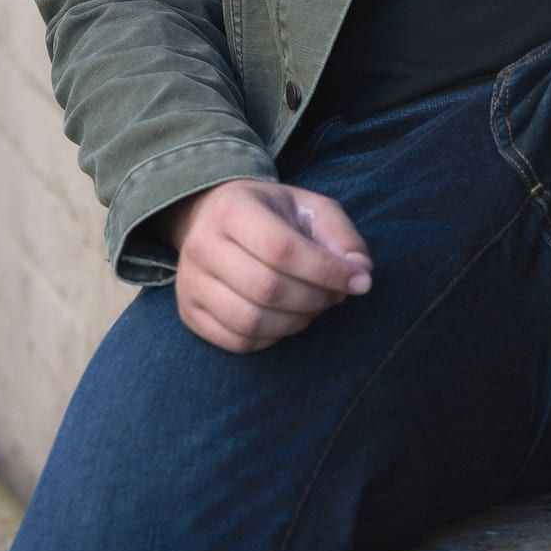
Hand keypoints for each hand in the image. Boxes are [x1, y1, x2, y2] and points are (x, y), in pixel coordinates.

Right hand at [169, 179, 373, 352]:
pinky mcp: (189, 313)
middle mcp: (202, 244)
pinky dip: (272, 339)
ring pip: (250, 321)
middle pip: (267, 288)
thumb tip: (361, 274)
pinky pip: (237, 342)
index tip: (358, 281)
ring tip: (312, 307)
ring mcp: (190, 282)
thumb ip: (341, 236)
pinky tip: (285, 319)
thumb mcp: (309, 208)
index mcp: (232, 208)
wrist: (213, 218)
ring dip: (296, 322)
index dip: (326, 271)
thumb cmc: (270, 214)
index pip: (282, 249)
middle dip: (314, 299)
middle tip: (334, 295)